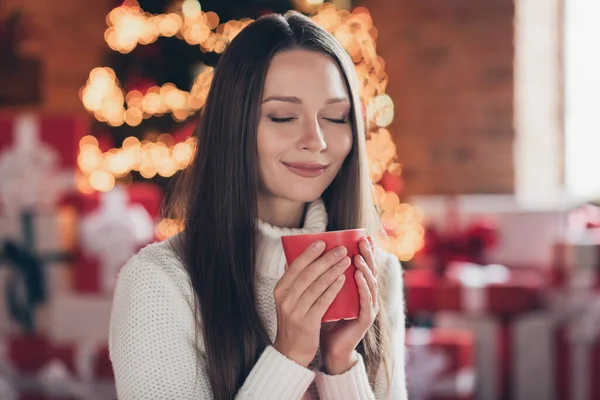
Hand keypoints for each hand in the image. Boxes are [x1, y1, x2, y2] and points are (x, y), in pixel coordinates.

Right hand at [273, 240, 350, 366]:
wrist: (292, 351)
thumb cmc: (294, 320)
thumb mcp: (288, 299)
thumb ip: (293, 281)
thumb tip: (298, 256)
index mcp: (280, 290)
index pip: (295, 266)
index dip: (309, 253)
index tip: (322, 242)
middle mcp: (285, 299)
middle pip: (308, 274)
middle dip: (326, 259)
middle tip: (341, 249)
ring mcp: (295, 311)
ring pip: (317, 286)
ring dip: (333, 271)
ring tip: (346, 261)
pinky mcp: (307, 322)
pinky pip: (323, 301)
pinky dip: (333, 288)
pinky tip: (343, 279)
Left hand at [320, 236, 378, 374]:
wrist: (327, 346)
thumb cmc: (324, 318)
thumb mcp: (322, 293)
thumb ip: (320, 277)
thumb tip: (299, 258)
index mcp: (358, 288)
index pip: (365, 265)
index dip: (367, 251)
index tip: (364, 235)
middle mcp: (367, 296)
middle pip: (371, 271)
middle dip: (368, 254)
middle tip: (363, 240)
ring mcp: (368, 307)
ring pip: (371, 284)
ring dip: (365, 268)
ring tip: (358, 256)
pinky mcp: (365, 319)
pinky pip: (366, 300)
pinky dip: (363, 286)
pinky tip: (357, 275)